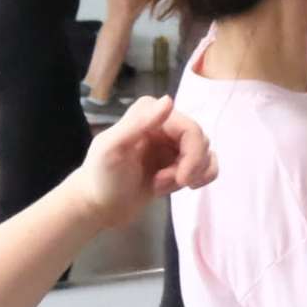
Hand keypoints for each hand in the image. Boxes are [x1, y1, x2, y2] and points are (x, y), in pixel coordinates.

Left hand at [70, 95, 215, 228]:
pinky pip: (207, 164)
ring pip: (206, 153)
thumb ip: (138, 123)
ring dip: (191, 175)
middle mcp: (164, 123)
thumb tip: (169, 100)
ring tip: (162, 185)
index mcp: (149, 114)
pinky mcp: (178, 162)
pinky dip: (200, 177)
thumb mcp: (112, 149)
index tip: (180, 179)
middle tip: (162, 183)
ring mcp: (172, 143)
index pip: (190, 129)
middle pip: (201, 141)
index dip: (193, 155)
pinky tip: (179, 187)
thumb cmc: (101, 177)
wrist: (99, 206)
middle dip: (189, 167)